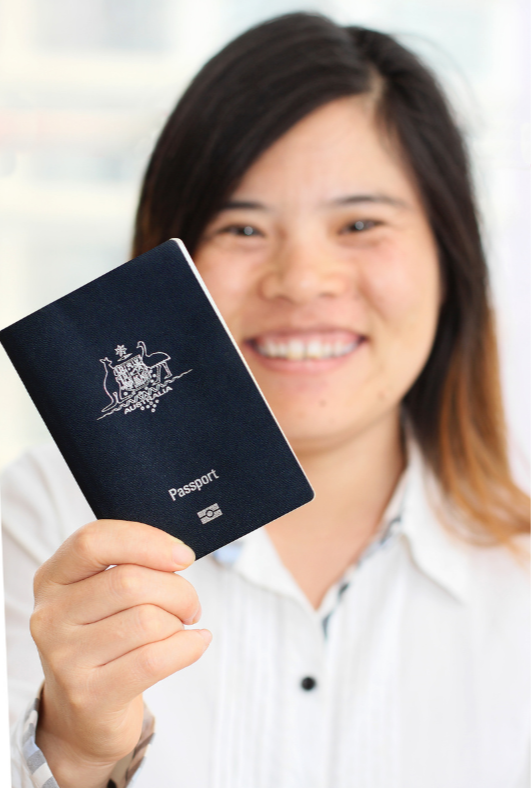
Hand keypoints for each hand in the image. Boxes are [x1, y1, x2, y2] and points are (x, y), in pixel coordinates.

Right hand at [31, 519, 210, 787]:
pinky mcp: (88, 695)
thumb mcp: (101, 595)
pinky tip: (195, 643)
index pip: (93, 541)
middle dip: (178, 590)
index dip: (146, 541)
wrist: (83, 712)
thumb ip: (129, 566)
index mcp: (52, 578)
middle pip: (130, 582)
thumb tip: (177, 556)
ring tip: (179, 628)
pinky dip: (188, 647)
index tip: (183, 556)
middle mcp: (50, 615)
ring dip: (179, 622)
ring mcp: (64, 658)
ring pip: (148, 621)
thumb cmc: (104, 637)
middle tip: (190, 604)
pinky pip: (154, 659)